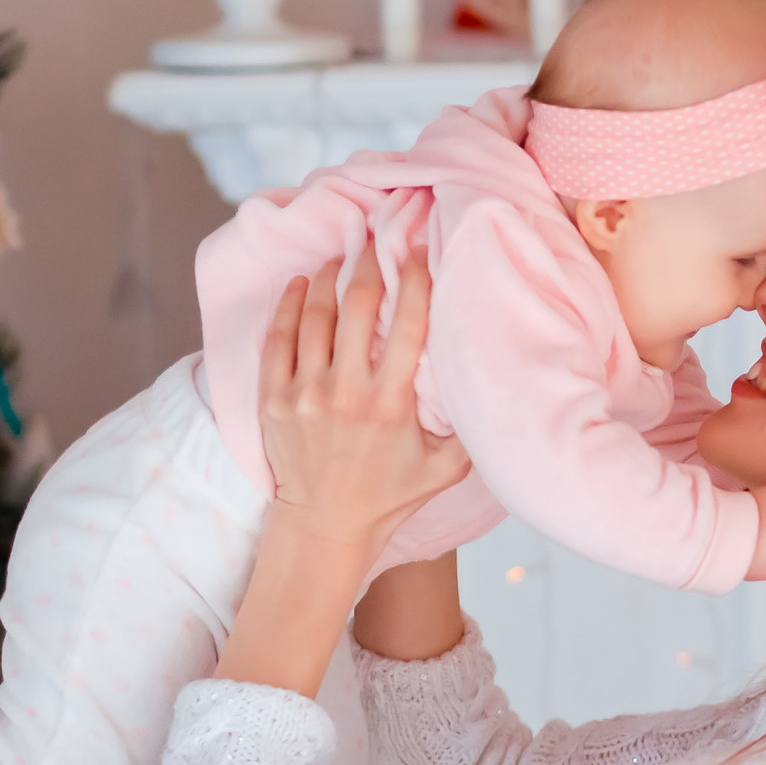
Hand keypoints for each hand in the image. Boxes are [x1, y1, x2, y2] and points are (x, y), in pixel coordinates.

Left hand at [259, 251, 470, 561]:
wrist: (325, 526)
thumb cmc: (388, 496)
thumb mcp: (446, 468)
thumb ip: (470, 427)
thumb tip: (491, 382)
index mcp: (390, 404)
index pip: (406, 324)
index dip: (414, 278)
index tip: (418, 250)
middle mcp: (345, 393)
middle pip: (356, 306)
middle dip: (369, 264)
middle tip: (377, 239)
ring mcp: (305, 394)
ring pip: (315, 315)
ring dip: (329, 277)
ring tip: (341, 256)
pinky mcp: (274, 399)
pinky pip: (279, 338)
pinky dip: (290, 305)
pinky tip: (302, 283)